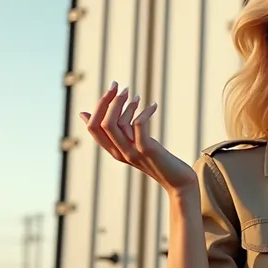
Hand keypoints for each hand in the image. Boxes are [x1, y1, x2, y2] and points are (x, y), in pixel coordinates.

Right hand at [80, 81, 197, 194]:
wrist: (179, 182)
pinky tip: (154, 105)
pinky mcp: (147, 150)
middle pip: (101, 124)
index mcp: (114, 151)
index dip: (98, 106)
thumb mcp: (134, 145)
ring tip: (136, 95)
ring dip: (125, 104)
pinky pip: (139, 125)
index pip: (93, 128)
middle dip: (108, 101)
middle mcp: (120, 153)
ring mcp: (133, 152)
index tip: (110, 89)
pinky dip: (144, 112)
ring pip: (117, 123)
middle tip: (118, 85)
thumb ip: (118, 132)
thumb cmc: (158, 161)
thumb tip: (89, 114)